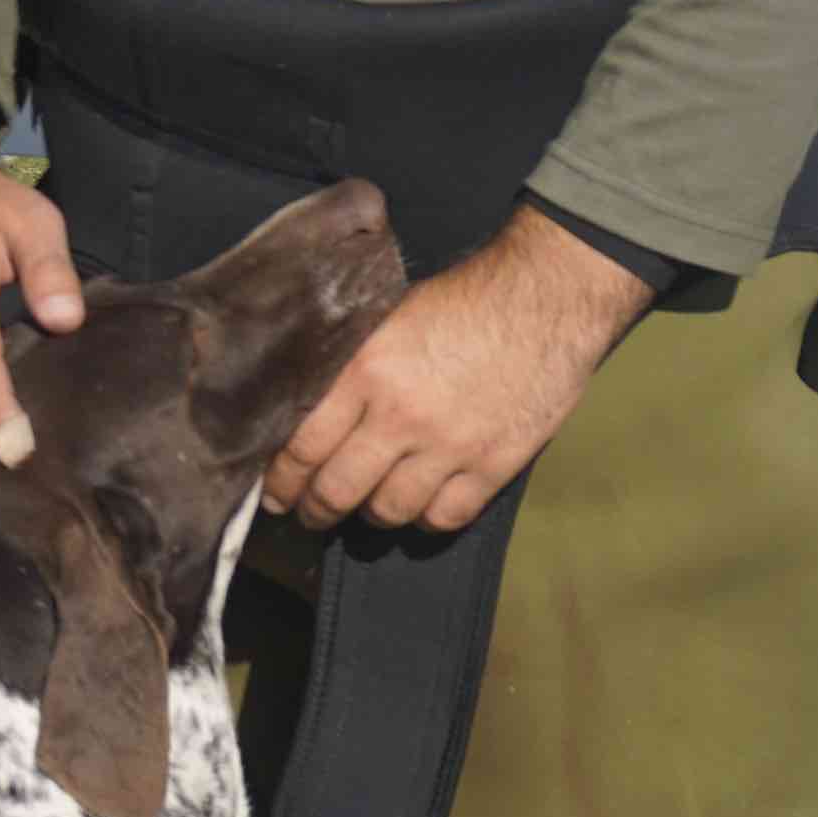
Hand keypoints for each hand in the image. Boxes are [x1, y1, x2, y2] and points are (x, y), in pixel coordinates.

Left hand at [267, 209, 651, 533]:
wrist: (546, 297)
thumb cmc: (463, 301)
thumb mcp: (387, 320)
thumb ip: (348, 368)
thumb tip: (302, 413)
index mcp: (367, 372)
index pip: (303, 447)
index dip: (281, 481)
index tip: (272, 495)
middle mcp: (402, 415)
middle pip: (338, 490)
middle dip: (315, 510)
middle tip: (309, 514)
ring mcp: (451, 444)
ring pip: (389, 511)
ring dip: (369, 515)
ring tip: (364, 508)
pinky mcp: (495, 463)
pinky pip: (445, 517)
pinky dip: (424, 519)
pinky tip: (418, 506)